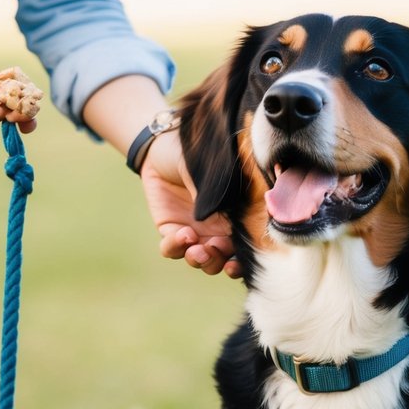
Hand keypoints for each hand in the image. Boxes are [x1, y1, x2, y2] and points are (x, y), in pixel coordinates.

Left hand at [140, 131, 240, 277]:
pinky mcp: (170, 230)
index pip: (245, 247)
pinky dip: (177, 247)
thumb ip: (222, 193)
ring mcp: (194, 232)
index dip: (244, 262)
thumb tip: (229, 213)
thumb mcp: (216, 170)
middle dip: (220, 261)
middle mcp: (217, 230)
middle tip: (215, 249)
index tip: (239, 262)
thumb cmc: (198, 152)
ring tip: (198, 250)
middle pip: (223, 259)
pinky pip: (172, 249)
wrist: (164, 147)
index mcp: (235, 217)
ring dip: (201, 260)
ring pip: (200, 259)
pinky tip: (183, 234)